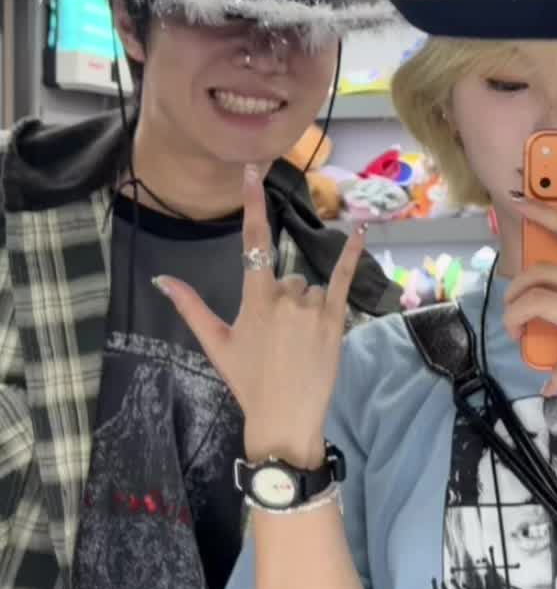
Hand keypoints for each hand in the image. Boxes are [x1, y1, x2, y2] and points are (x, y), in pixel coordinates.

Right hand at [155, 165, 366, 460]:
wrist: (284, 418)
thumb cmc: (247, 382)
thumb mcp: (216, 344)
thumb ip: (191, 307)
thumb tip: (162, 279)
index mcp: (254, 299)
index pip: (252, 242)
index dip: (252, 204)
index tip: (252, 170)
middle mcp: (285, 296)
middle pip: (286, 278)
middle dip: (283, 300)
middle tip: (278, 340)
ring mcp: (313, 307)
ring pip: (309, 288)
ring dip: (304, 307)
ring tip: (298, 345)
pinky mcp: (336, 319)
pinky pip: (345, 279)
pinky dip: (354, 254)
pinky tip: (363, 231)